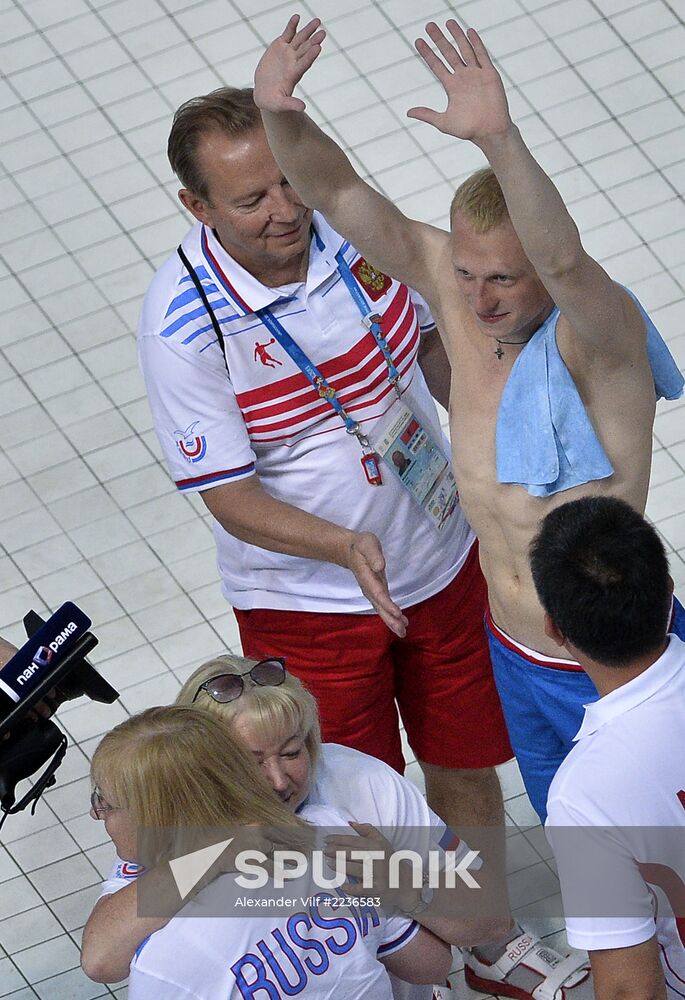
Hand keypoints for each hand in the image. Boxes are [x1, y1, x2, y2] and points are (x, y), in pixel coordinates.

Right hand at [254, 14, 325, 112]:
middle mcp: (293, 62)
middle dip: (314, 41)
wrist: (265, 93)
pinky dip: (292, 26)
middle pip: (305, 50)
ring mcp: (287, 53)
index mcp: (294, 75)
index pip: (304, 64)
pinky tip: (297, 17)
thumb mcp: (280, 104)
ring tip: (317, 21)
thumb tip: (302, 108)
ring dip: (308, 30)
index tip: (318, 48)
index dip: (310, 56)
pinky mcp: (279, 47)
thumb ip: (291, 104)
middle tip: (323, 32)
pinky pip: (287, 34)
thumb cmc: (273, 102)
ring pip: (300, 40)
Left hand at [325, 822, 420, 910]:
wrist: (405, 883)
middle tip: (324, 850)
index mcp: (376, 845)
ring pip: (354, 869)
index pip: (354, 841)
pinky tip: (342, 885)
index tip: (327, 839)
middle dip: (336, 851)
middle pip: (352, 854)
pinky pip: (360, 888)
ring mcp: (376, 874)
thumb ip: (367, 831)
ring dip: (339, 866)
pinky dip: (351, 887)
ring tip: (328, 863)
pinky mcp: (377, 889)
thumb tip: (350, 822)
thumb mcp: (382, 842)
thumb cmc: (390, 860)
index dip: (339, 839)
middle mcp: (377, 858)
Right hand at [346, 532, 407, 636]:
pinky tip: (401, 622)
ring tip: (403, 632)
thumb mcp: (367, 544)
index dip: (387, 604)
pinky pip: (384, 606)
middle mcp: (369, 588)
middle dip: (390, 619)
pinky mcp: (377, 592)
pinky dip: (392, 616)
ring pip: (381, 609)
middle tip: (402, 632)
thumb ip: (373, 555)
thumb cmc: (361, 546)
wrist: (351, 551)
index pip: (378, 593)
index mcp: (367, 577)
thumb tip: (379, 566)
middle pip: (379, 606)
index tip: (397, 614)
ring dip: (392, 621)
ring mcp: (373, 591)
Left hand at [407, 19, 511, 144]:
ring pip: (465, 50)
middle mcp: (463, 77)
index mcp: (452, 86)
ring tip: (448, 22)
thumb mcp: (443, 122)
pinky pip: (482, 55)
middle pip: (449, 53)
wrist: (489, 131)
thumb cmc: (468, 129)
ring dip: (457, 36)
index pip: (437, 65)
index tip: (418, 41)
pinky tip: (469, 32)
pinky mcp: (489, 74)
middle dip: (439, 40)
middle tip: (429, 25)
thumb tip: (408, 112)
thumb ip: (427, 114)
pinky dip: (476, 43)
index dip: (428, 54)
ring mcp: (476, 74)